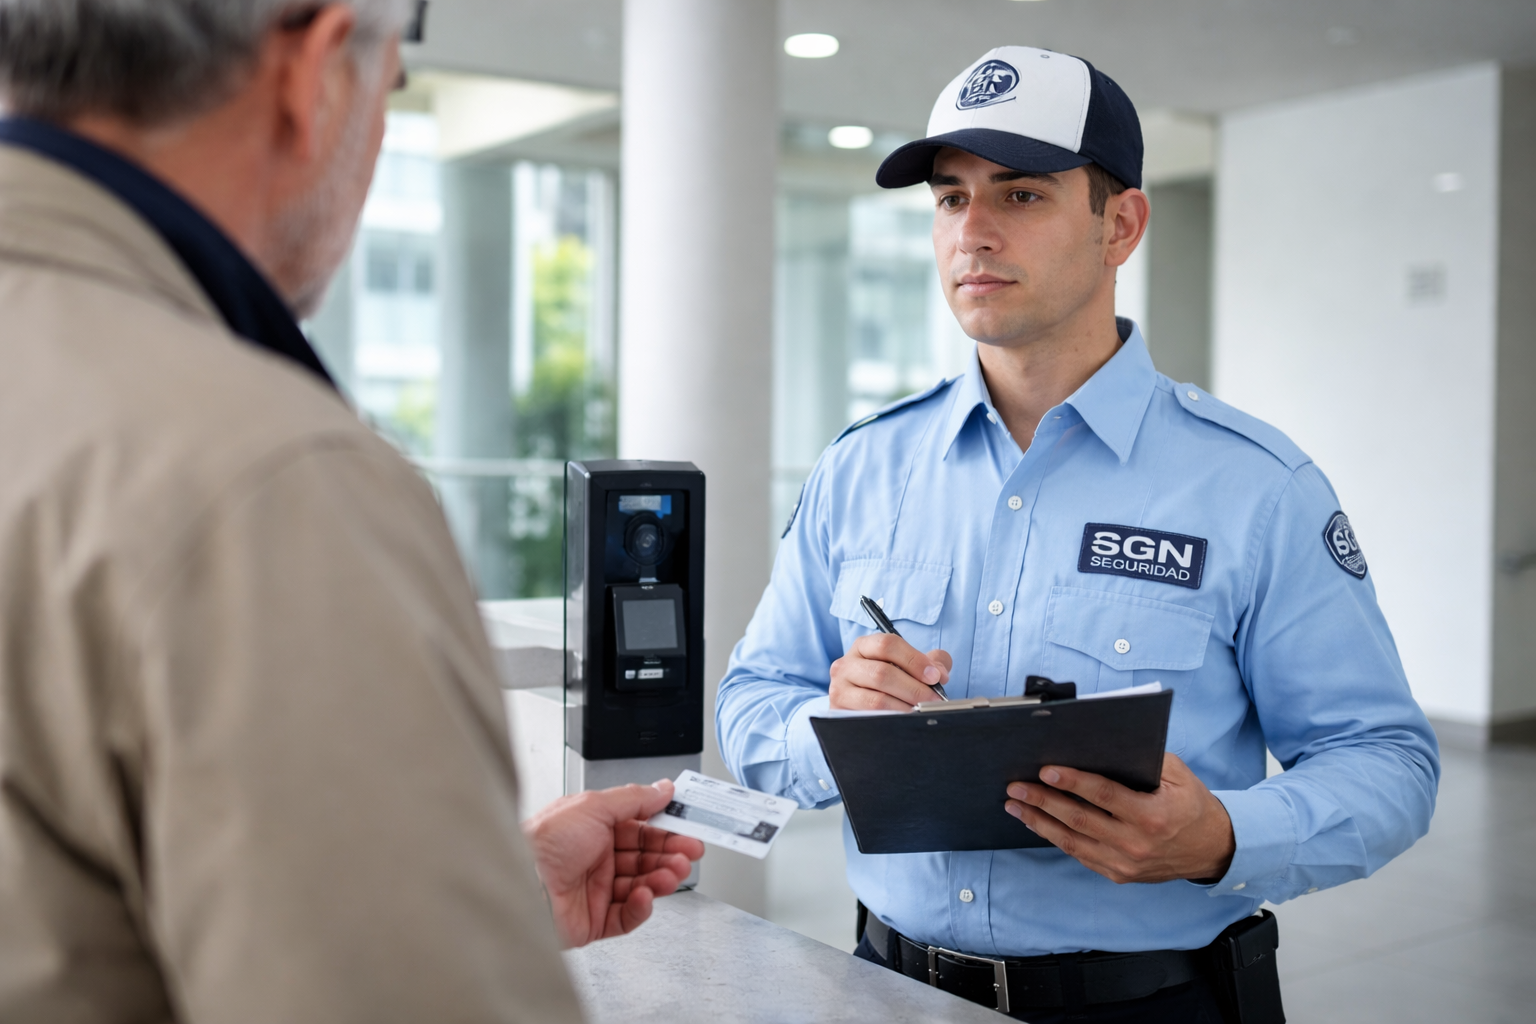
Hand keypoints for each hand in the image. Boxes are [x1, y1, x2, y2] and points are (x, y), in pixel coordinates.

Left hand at [522, 779, 704, 947]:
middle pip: (644, 857)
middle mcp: (595, 858)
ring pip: (641, 885)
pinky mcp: (593, 920)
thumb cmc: (543, 843)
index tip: (689, 828)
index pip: (640, 828)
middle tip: (689, 853)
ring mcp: (595, 890)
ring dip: (660, 878)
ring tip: (672, 874)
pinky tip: (644, 895)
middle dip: (670, 854)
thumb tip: (662, 788)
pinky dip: (641, 907)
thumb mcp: (593, 805)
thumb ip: (633, 798)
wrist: (521, 885)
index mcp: (593, 828)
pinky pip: (627, 916)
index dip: (666, 829)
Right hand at [829, 632, 952, 709]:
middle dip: (914, 688)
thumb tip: (940, 672)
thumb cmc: (889, 683)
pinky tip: (905, 720)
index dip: (914, 660)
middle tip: (934, 699)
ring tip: (921, 711)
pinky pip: (869, 716)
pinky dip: (892, 719)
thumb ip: (930, 662)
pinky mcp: (839, 711)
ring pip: (876, 699)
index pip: (887, 644)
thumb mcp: (907, 666)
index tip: (935, 676)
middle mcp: (846, 664)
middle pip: (882, 673)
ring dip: (905, 707)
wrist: (861, 707)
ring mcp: (839, 688)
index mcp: (863, 646)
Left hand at [1004, 753, 1235, 883]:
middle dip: (1043, 801)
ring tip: (1015, 805)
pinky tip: (1037, 823)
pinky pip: (1079, 855)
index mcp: (1152, 815)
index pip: (1103, 795)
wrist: (1211, 849)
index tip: (1046, 770)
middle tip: (1016, 786)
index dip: (1072, 782)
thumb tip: (1100, 744)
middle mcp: (1136, 843)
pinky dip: (1055, 838)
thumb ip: (1143, 759)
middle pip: (1079, 819)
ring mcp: (1125, 863)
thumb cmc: (1190, 804)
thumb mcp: (1178, 774)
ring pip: (1072, 842)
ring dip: (1039, 822)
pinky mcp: (1118, 874)